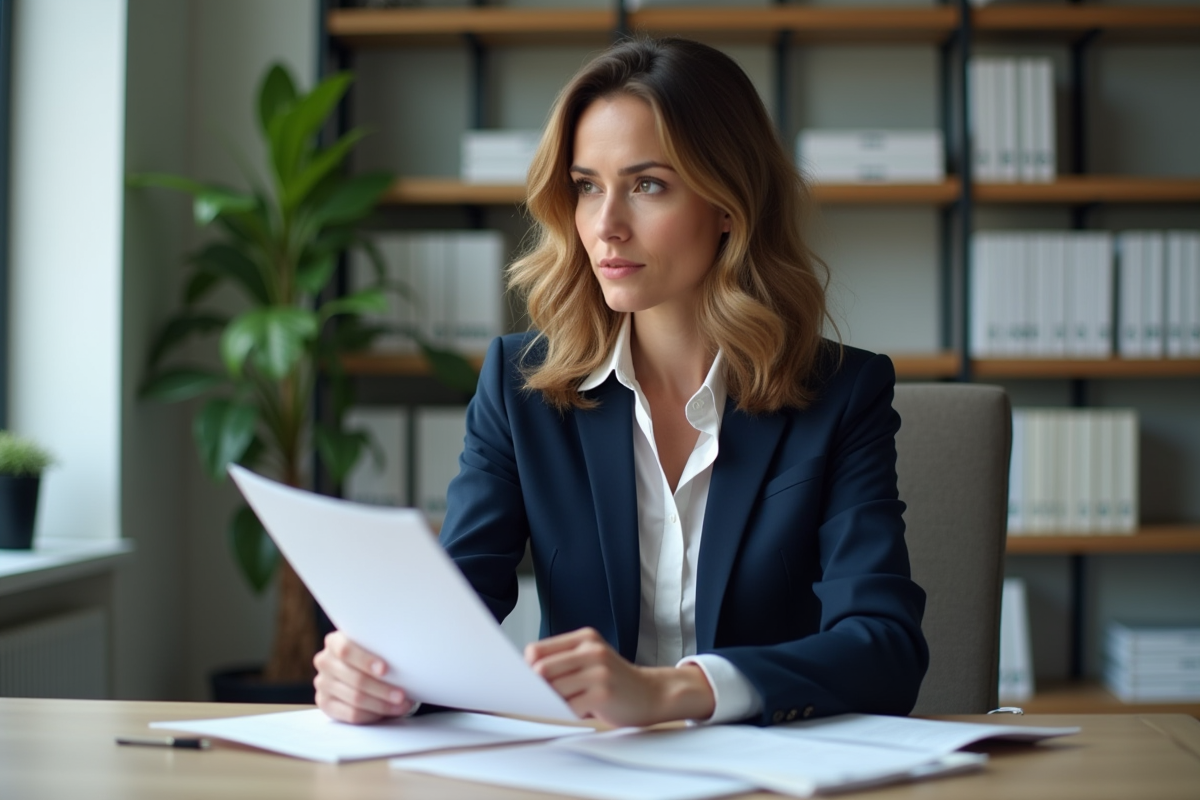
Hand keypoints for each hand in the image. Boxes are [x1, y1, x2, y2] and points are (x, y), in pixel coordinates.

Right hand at [313, 631, 415, 723]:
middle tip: (402, 695)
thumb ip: (381, 648)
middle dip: (382, 689)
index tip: (385, 670)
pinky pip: (351, 714)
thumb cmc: (372, 655)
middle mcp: (325, 661)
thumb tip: (407, 656)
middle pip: (355, 679)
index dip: (365, 660)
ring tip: (401, 705)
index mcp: (334, 641)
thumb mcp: (374, 646)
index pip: (346, 650)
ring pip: (355, 698)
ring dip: (382, 704)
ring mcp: (323, 684)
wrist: (359, 669)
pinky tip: (387, 712)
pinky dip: (372, 714)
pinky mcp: (325, 704)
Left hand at [524, 627, 715, 726]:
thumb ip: (562, 660)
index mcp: (585, 638)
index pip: (536, 650)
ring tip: (573, 701)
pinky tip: (585, 710)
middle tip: (549, 696)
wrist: (652, 694)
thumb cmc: (613, 680)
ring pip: (554, 690)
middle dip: (540, 687)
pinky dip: (570, 713)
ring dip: (557, 702)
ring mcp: (599, 671)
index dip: (529, 669)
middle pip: (541, 670)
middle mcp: (591, 649)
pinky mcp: (603, 693)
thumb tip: (526, 675)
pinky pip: (570, 707)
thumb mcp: (590, 659)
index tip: (534, 682)